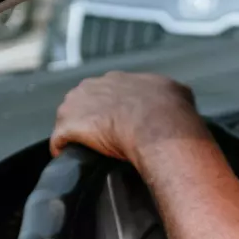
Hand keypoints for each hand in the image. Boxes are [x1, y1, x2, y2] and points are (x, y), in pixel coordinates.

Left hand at [50, 71, 208, 161]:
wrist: (158, 125)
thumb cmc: (170, 110)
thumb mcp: (177, 92)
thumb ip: (170, 93)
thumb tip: (179, 97)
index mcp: (117, 79)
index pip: (105, 93)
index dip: (110, 110)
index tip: (118, 124)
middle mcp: (93, 86)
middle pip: (83, 104)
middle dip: (90, 120)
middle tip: (104, 140)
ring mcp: (77, 105)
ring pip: (68, 120)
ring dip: (75, 134)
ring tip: (85, 151)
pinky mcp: (68, 126)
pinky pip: (59, 141)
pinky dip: (63, 150)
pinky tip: (71, 159)